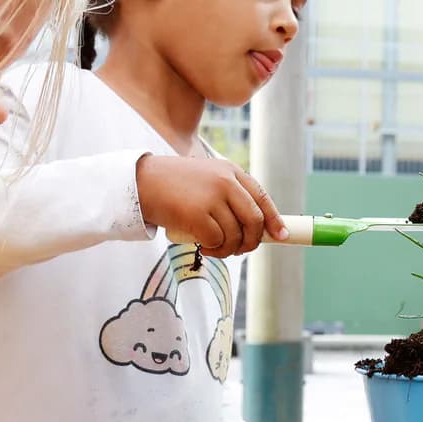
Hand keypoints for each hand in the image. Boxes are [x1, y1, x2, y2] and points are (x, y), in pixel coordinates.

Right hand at [135, 154, 287, 256]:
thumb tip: (255, 227)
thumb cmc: (173, 185)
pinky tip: (204, 247)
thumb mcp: (206, 179)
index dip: (274, 219)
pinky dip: (214, 249)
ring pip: (236, 235)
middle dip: (252, 241)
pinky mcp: (198, 214)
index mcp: (230, 171)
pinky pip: (218, 241)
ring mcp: (212, 197)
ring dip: (229, 249)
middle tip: (241, 250)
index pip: (262, 197)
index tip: (281, 235)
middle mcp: (225, 181)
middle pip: (254, 220)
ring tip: (215, 247)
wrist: (141, 182)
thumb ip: (229, 195)